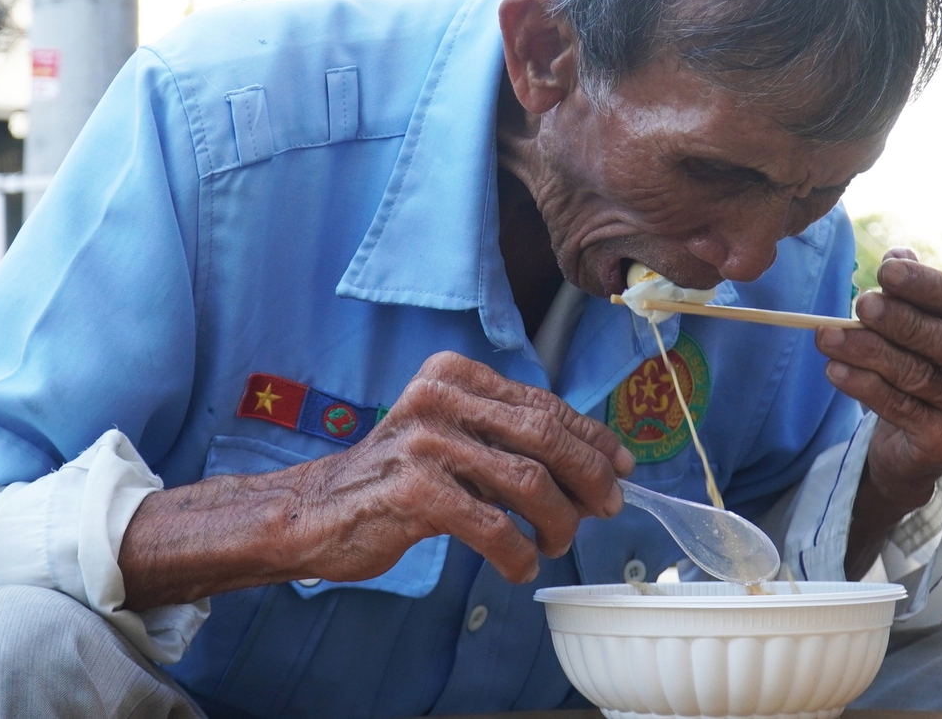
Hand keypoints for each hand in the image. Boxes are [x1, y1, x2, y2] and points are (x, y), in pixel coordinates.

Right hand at [290, 351, 632, 584]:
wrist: (318, 511)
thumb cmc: (396, 479)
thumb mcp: (451, 439)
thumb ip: (506, 439)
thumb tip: (597, 464)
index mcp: (454, 375)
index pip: (543, 404)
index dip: (592, 437)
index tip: (622, 466)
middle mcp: (440, 398)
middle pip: (545, 436)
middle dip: (590, 476)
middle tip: (607, 509)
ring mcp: (425, 442)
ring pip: (529, 482)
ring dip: (558, 522)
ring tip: (556, 543)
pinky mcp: (415, 490)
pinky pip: (493, 526)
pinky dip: (518, 553)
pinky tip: (520, 566)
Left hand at [815, 249, 941, 509]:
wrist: (916, 448)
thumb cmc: (930, 374)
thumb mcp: (929, 331)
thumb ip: (918, 294)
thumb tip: (897, 256)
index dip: (930, 286)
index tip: (886, 269)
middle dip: (904, 320)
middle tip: (861, 303)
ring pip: (920, 376)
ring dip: (869, 350)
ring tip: (829, 334)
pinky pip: (899, 408)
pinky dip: (862, 385)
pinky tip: (834, 368)